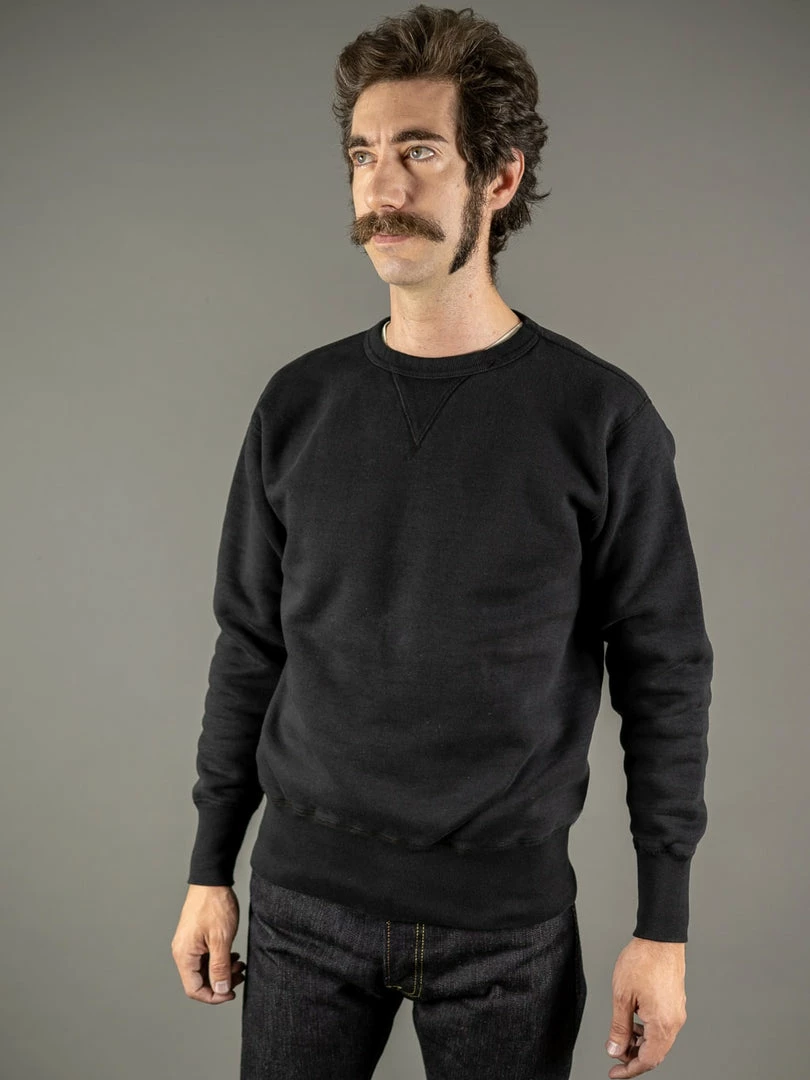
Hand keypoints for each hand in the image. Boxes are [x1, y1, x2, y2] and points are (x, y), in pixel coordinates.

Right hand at [171, 884, 245, 1003]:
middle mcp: (183, 952)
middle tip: (240, 974)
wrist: (211, 880)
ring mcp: (189, 944)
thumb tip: (220, 990)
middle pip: (199, 981)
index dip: (213, 996)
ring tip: (239, 963)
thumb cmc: (214, 904)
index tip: (231, 992)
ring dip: (222, 970)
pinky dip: (220, 960)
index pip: (194, 989)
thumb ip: (220, 966)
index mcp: (185, 955)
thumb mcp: (221, 938)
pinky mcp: (195, 938)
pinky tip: (233, 954)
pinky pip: (206, 957)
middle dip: (221, 981)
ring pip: (204, 969)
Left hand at [604, 936, 686, 1076]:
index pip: (648, 1060)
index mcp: (662, 1024)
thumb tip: (615, 1050)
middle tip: (616, 1054)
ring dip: (641, 1044)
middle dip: (634, 1057)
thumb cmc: (642, 961)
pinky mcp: (676, 1003)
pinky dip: (648, 1031)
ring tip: (622, 1037)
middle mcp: (674, 1022)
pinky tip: (634, 1022)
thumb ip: (619, 1027)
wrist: (661, 938)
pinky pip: (662, 1027)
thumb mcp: (622, 996)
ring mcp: (677, 1012)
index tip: (614, 1074)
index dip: (629, 1070)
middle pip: (656, 1054)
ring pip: (659, 1040)